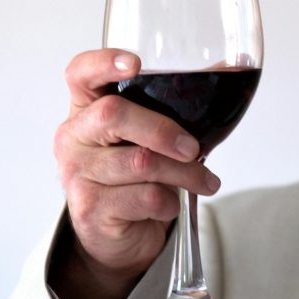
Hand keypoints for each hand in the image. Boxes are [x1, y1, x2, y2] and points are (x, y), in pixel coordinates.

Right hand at [49, 49, 220, 298]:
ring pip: (140, 162)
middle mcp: (74, 136)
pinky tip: (171, 203)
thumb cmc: (134, 177)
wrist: (115, 235)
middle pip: (113, 114)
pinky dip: (171, 202)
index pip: (81, 73)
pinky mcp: (91, 208)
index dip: (104, 62)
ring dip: (184, 174)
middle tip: (193, 149)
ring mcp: (78, 173)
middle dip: (164, 130)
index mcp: (86, 108)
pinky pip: (145, 198)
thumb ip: (172, 110)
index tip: (135, 63)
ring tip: (204, 181)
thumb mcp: (147, 139)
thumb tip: (225, 76)